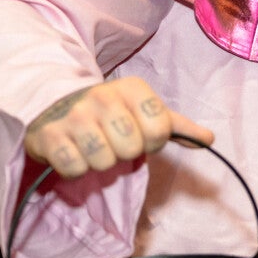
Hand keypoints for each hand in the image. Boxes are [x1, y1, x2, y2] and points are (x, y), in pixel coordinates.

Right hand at [23, 78, 215, 179]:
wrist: (54, 105)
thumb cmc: (110, 113)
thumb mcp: (145, 111)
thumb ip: (177, 126)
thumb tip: (209, 139)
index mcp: (133, 88)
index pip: (160, 130)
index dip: (153, 141)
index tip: (140, 134)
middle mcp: (102, 97)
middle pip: (132, 149)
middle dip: (126, 153)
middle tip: (114, 141)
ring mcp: (73, 116)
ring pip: (104, 161)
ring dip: (101, 163)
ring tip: (94, 146)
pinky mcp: (48, 136)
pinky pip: (75, 169)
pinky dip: (76, 169)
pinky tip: (74, 152)